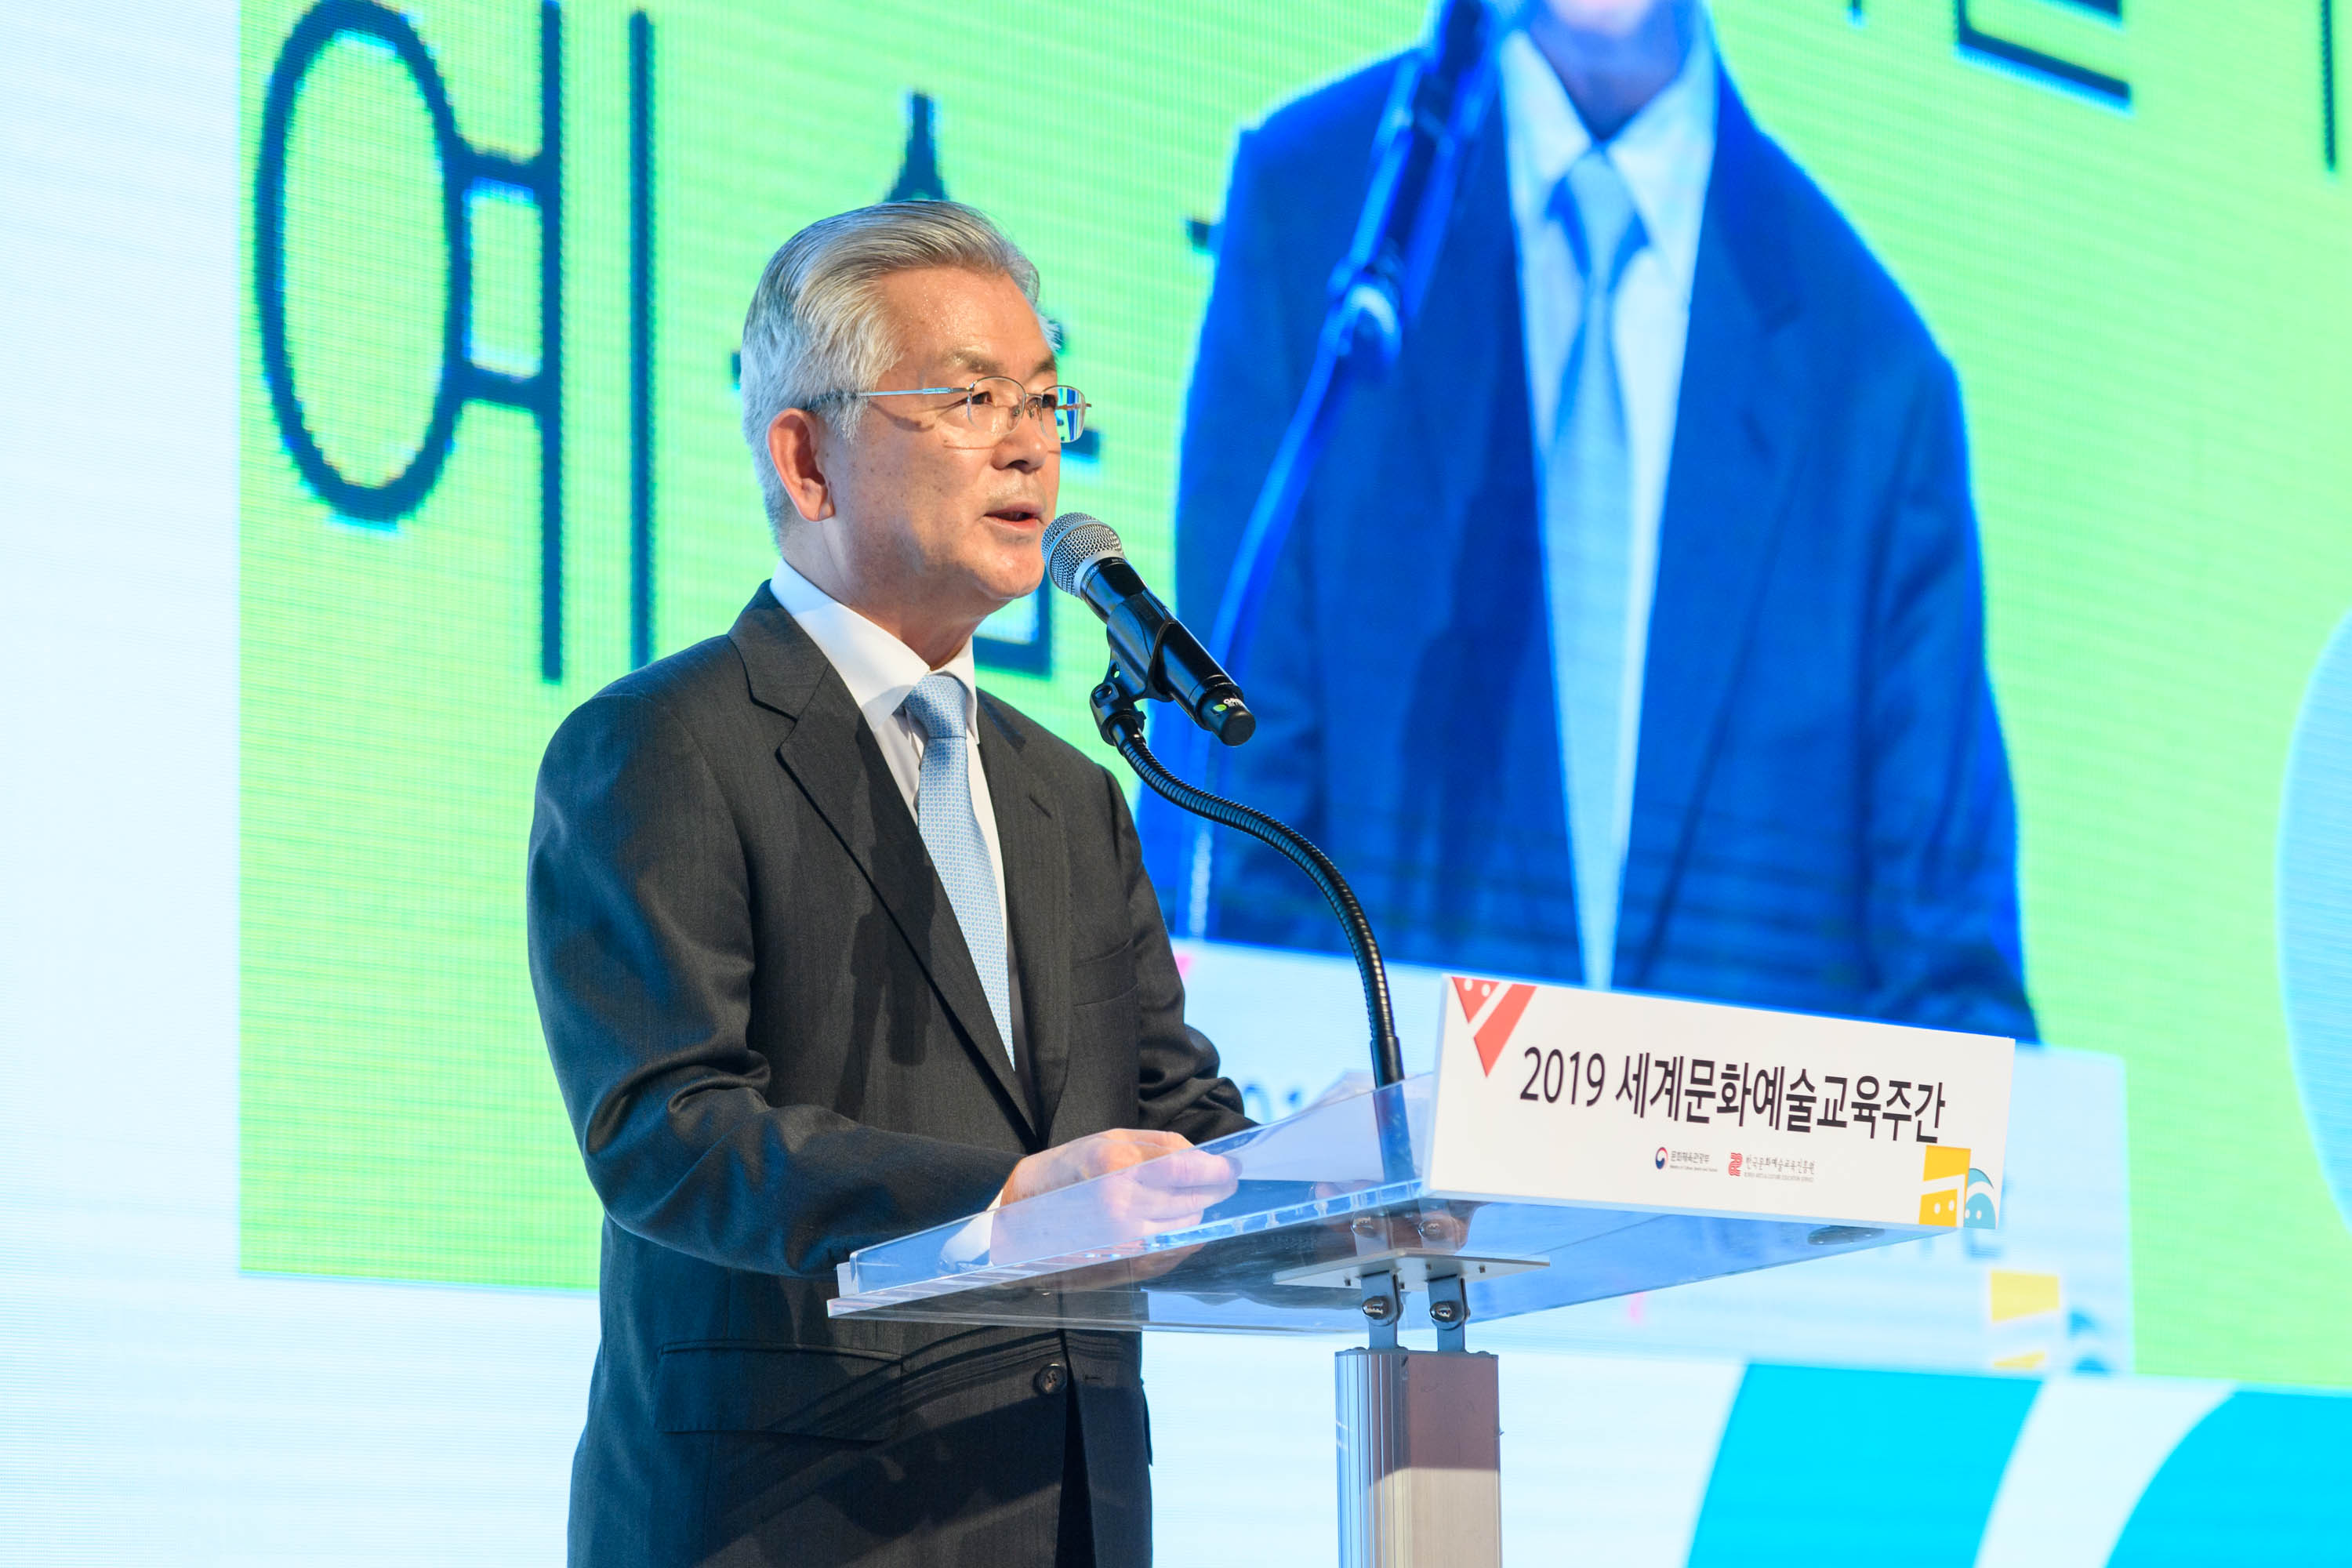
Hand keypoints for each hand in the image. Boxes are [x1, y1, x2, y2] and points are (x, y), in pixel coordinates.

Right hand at [991, 1129, 1238, 1264]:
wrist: (1021, 1216)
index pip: (1186, 1172)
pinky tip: (1172, 1221)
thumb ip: (1163, 1146)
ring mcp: (1123, 1242)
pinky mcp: (1124, 1266)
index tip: (1232, 1168)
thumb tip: (1207, 1158)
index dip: (1217, 1171)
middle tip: (1218, 1180)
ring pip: (1186, 1228)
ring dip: (1195, 1212)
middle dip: (1211, 1191)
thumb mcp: (1111, 1139)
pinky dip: (1182, 1235)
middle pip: (1193, 1203)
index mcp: (1116, 1168)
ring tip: (1184, 1198)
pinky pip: (1173, 1252)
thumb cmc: (1067, 1169)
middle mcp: (1121, 1208)